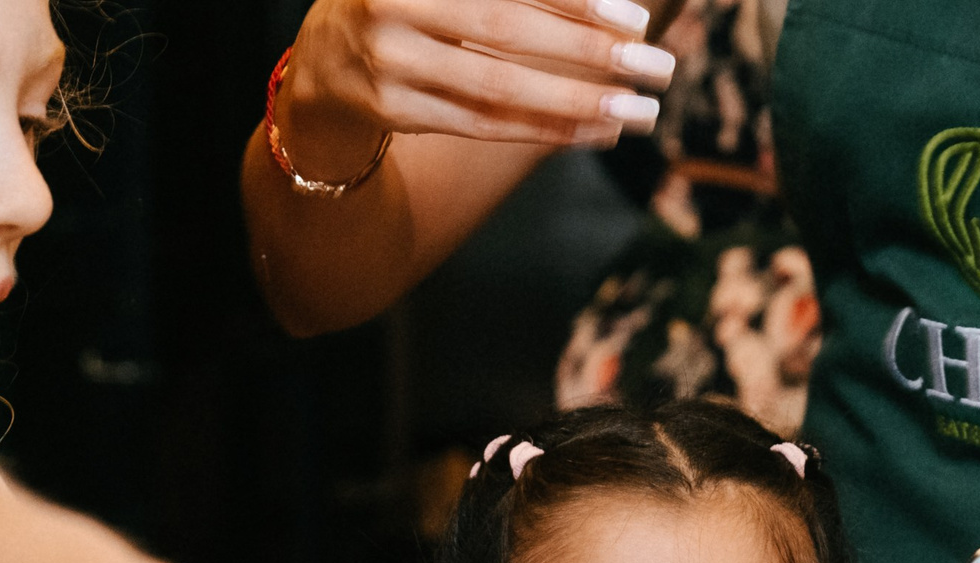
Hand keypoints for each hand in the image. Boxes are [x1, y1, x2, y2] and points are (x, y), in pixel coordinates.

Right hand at [278, 0, 676, 170]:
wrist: (323, 70)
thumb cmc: (409, 8)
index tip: (634, 17)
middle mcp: (392, 2)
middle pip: (505, 29)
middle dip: (588, 51)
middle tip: (656, 66)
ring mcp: (386, 60)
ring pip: (495, 87)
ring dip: (575, 103)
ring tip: (636, 112)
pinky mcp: (390, 111)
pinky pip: (480, 124)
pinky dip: (543, 130)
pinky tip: (593, 132)